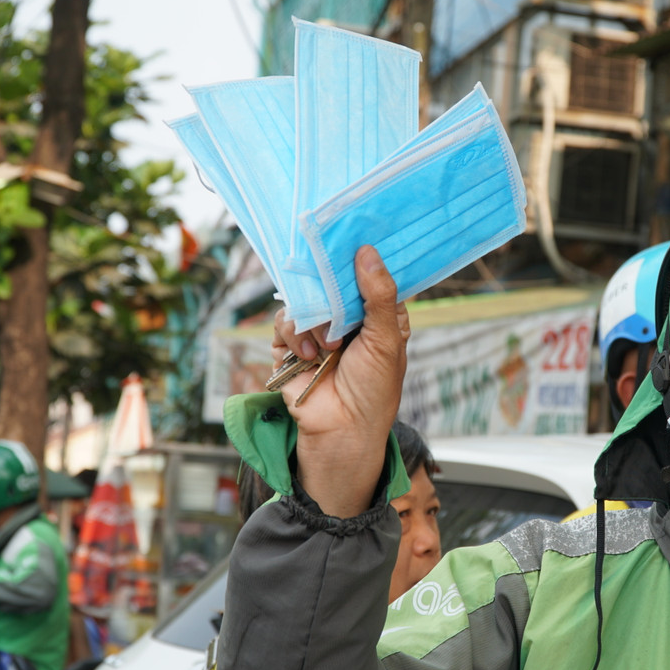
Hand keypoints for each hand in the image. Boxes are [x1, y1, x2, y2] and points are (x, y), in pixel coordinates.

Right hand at [272, 246, 409, 517]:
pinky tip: (311, 357)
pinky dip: (294, 336)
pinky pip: (283, 322)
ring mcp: (316, 330)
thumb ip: (378, 295)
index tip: (353, 241)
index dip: (360, 259)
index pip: (366, 275)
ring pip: (304, 300)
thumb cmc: (374, 388)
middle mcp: (345, 318)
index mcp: (375, 313)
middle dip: (329, 287)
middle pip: (329, 280)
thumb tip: (367, 252)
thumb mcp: (385, 339)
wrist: (342, 429)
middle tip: (335, 297)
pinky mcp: (290, 345)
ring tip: (330, 348)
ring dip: (315, 322)